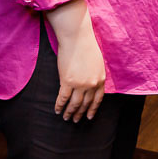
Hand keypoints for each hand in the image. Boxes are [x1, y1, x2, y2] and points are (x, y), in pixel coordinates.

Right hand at [49, 0, 105, 121]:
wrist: (77, 38)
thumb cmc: (86, 46)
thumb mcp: (97, 62)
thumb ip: (95, 74)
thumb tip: (91, 84)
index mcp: (100, 79)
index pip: (97, 99)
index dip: (92, 109)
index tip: (89, 117)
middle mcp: (91, 84)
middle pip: (85, 103)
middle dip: (80, 113)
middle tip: (75, 120)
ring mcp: (80, 84)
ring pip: (74, 104)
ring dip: (70, 112)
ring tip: (66, 118)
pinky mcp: (67, 81)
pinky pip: (63, 98)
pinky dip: (59, 105)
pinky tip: (57, 110)